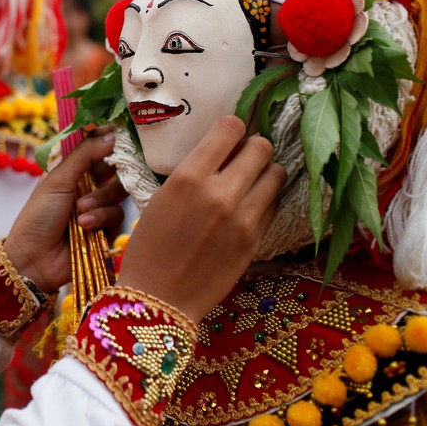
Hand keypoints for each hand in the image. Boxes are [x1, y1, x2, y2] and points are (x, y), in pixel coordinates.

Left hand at [3, 134, 127, 293]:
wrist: (34, 258)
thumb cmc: (38, 216)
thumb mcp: (57, 180)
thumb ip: (84, 155)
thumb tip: (111, 134)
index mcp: (72, 171)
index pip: (96, 148)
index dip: (108, 139)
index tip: (119, 132)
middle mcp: (88, 186)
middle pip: (114, 169)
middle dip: (110, 172)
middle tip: (104, 173)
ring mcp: (99, 208)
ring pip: (119, 193)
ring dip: (100, 200)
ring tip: (80, 211)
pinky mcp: (108, 230)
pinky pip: (118, 216)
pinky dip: (101, 219)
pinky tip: (84, 226)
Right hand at [117, 116, 284, 322]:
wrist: (159, 298)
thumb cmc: (150, 246)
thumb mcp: (162, 198)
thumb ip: (195, 172)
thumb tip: (225, 149)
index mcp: (188, 177)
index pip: (230, 128)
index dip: (233, 127)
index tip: (230, 134)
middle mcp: (220, 193)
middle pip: (261, 147)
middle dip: (254, 147)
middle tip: (244, 155)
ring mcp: (243, 218)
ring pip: (276, 174)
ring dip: (266, 171)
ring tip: (251, 179)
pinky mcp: (256, 240)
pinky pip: (274, 204)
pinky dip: (266, 198)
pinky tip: (250, 204)